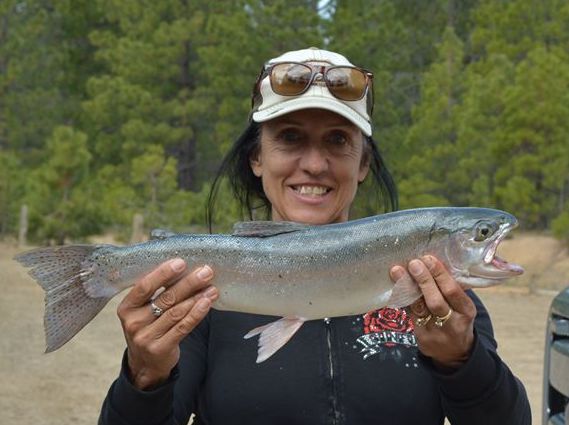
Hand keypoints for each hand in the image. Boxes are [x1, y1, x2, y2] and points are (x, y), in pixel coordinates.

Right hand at [117, 258, 217, 389]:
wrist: (144, 364)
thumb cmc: (148, 327)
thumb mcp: (143, 310)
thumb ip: (157, 292)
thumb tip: (184, 268)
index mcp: (127, 307)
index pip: (144, 286)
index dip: (163, 273)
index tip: (181, 262)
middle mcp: (133, 322)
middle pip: (165, 298)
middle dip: (188, 283)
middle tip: (206, 271)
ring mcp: (146, 337)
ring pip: (176, 312)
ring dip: (197, 297)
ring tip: (212, 287)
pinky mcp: (160, 348)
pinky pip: (183, 327)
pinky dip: (197, 313)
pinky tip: (207, 303)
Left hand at [390, 255, 475, 368]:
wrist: (455, 353)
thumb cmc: (457, 319)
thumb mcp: (462, 306)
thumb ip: (450, 288)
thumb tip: (431, 261)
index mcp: (466, 311)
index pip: (453, 291)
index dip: (440, 275)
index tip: (428, 258)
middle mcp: (452, 323)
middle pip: (435, 301)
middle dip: (424, 281)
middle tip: (413, 263)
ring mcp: (435, 332)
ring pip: (419, 308)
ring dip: (406, 288)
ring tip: (397, 271)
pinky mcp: (421, 338)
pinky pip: (409, 315)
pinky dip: (402, 299)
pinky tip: (395, 286)